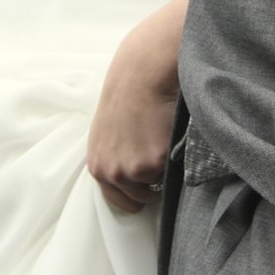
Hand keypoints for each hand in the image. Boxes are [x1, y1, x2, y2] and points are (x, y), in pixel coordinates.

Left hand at [87, 0, 186, 212]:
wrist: (141, 72)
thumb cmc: (126, 96)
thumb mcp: (106, 133)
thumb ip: (113, 160)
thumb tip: (130, 180)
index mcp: (97, 167)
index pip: (121, 202)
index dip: (136, 193)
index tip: (146, 181)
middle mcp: (112, 173)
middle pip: (142, 199)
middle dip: (152, 181)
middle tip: (155, 150)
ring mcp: (134, 170)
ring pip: (160, 185)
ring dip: (164, 169)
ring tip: (160, 138)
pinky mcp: (155, 162)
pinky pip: (174, 171)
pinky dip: (176, 156)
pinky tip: (168, 132)